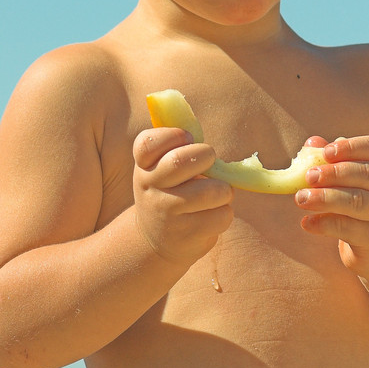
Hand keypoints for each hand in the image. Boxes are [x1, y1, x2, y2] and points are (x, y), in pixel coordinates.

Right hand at [133, 127, 233, 265]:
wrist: (157, 240)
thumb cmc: (169, 192)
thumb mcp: (161, 169)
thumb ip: (177, 148)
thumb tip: (198, 127)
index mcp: (144, 166)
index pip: (147, 143)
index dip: (173, 135)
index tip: (187, 138)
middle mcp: (149, 188)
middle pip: (179, 161)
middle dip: (206, 154)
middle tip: (210, 158)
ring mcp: (166, 213)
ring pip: (211, 192)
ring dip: (224, 190)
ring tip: (217, 193)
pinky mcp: (186, 235)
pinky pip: (221, 216)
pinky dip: (224, 213)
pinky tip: (212, 215)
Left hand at [295, 135, 368, 279]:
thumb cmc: (367, 206)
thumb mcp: (356, 182)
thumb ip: (336, 161)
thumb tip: (311, 142)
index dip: (351, 147)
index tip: (326, 152)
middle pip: (366, 174)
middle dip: (334, 173)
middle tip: (308, 176)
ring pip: (357, 202)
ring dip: (325, 198)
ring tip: (300, 198)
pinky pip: (348, 229)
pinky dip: (324, 224)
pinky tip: (307, 223)